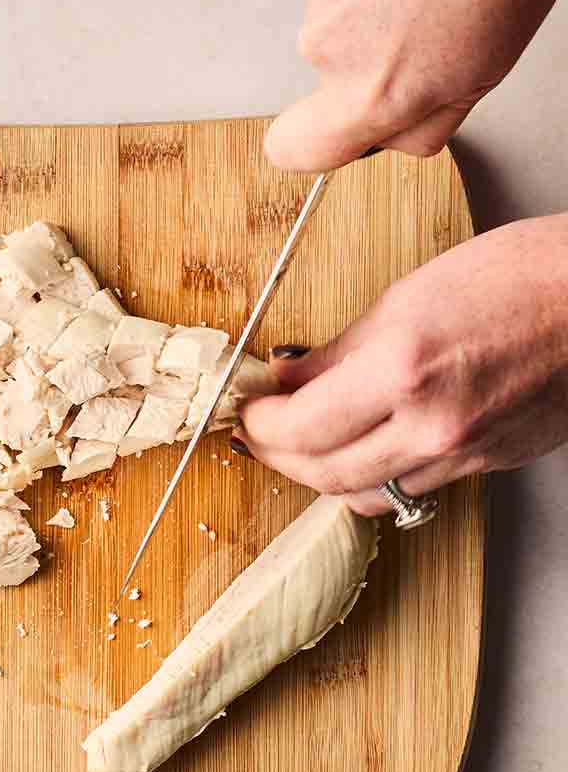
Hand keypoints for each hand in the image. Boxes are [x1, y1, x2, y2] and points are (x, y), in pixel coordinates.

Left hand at [236, 217, 567, 515]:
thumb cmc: (523, 275)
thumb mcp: (408, 295)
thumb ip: (339, 350)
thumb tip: (286, 377)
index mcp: (403, 370)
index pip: (298, 429)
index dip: (259, 425)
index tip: (247, 409)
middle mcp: (432, 425)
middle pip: (322, 474)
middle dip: (278, 457)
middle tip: (261, 431)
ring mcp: (464, 454)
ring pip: (365, 496)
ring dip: (321, 475)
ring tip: (302, 446)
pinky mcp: (488, 467)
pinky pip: (411, 490)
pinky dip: (373, 478)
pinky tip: (360, 451)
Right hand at [265, 0, 567, 170]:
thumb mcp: (484, 71)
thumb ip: (422, 120)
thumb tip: (394, 128)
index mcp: (371, 91)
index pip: (295, 147)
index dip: (308, 139)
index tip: (325, 126)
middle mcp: (328, 42)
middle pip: (332, 62)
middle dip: (372, 42)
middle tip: (432, 2)